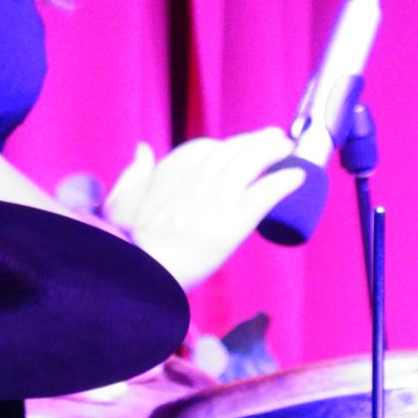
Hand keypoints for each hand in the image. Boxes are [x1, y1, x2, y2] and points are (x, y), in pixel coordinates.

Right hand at [103, 127, 303, 291]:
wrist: (141, 278)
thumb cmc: (126, 246)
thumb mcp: (119, 204)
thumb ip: (132, 175)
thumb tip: (143, 148)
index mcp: (168, 173)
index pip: (204, 149)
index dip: (226, 146)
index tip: (240, 147)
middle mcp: (194, 182)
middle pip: (232, 151)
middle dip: (256, 141)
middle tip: (275, 139)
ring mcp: (214, 201)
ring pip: (250, 164)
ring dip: (273, 152)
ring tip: (288, 149)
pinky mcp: (232, 224)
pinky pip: (263, 195)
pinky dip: (283, 182)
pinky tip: (298, 177)